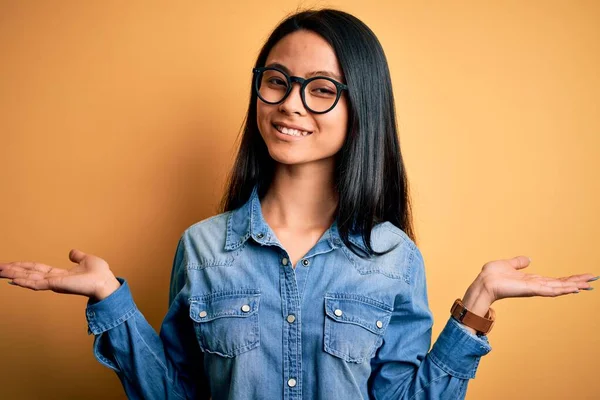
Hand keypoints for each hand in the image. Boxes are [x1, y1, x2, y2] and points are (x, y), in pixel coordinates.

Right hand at [0, 249, 119, 300]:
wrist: (106, 282)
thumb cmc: (100, 274)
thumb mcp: (86, 260)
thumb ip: (77, 256)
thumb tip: (71, 252)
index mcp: (59, 274)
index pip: (36, 269)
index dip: (23, 266)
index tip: (10, 264)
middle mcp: (54, 280)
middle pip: (29, 273)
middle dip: (13, 270)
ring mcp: (54, 283)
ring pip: (29, 278)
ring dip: (14, 275)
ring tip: (0, 271)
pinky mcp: (57, 285)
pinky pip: (37, 284)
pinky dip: (25, 282)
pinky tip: (13, 280)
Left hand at [462, 256, 596, 317]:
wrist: (483, 282)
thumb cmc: (492, 275)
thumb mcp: (508, 264)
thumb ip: (519, 263)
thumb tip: (528, 259)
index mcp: (532, 280)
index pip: (554, 280)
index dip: (568, 279)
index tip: (582, 277)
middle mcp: (536, 285)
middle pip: (561, 284)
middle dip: (577, 282)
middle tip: (593, 280)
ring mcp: (534, 289)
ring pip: (559, 287)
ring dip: (574, 286)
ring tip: (589, 285)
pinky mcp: (531, 290)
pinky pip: (550, 290)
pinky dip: (562, 289)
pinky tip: (574, 288)